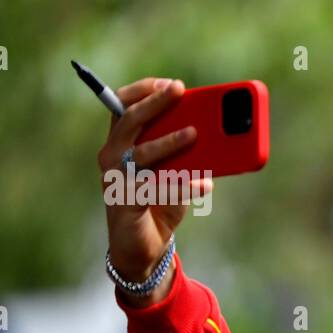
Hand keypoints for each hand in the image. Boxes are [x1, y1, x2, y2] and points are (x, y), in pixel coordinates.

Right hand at [98, 77, 212, 301]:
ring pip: (141, 153)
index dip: (144, 91)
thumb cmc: (159, 203)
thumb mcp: (175, 173)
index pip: (123, 106)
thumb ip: (188, 154)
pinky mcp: (126, 204)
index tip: (171, 83)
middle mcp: (112, 157)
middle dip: (154, 102)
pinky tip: (206, 186)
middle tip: (179, 89)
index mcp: (121, 143)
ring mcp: (116, 180)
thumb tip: (219, 135)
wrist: (143, 248)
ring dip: (169, 141)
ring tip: (195, 133)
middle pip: (129, 122)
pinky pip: (155, 190)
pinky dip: (182, 186)